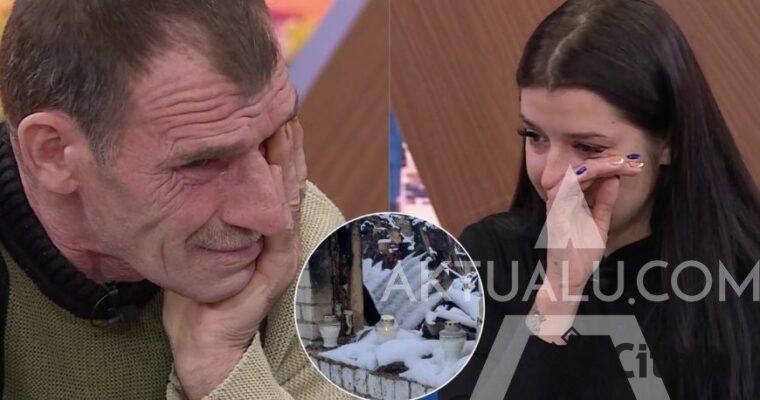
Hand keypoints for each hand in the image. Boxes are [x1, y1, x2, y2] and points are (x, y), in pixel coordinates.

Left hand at [162, 118, 306, 398]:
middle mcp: (279, 234)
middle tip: (283, 105)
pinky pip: (281, 222)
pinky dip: (279, 192)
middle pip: (289, 179)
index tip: (271, 112)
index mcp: (264, 227)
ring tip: (286, 125)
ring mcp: (282, 249)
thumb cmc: (198, 293)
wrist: (203, 337)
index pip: (275, 178)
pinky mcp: (277, 266)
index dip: (277, 146)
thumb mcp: (196, 240)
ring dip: (289, 159)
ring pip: (290, 194)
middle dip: (288, 142)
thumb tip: (181, 174)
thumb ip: (200, 211)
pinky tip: (273, 166)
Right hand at [530, 154, 642, 342]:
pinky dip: (582, 180)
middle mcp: (561, 200)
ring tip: (620, 164)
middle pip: (579, 169)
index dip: (608, 165)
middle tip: (630, 161)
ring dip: (598, 166)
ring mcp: (556, 207)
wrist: (570, 278)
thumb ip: (604, 202)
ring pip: (572, 175)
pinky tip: (605, 176)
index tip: (631, 164)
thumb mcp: (599, 223)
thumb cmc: (581, 253)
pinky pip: (564, 191)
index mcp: (570, 200)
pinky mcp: (555, 218)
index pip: (586, 174)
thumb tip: (614, 179)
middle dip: (607, 162)